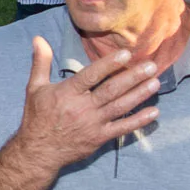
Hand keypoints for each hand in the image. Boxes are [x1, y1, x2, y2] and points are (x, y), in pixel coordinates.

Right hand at [14, 37, 160, 172]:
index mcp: (67, 93)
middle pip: (111, 90)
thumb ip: (40, 62)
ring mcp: (93, 124)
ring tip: (155, 82)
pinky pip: (122, 128)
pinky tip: (153, 112)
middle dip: (133, 77)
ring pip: (120, 106)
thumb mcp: (34, 88)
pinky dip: (139, 120)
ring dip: (139, 94)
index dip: (109, 64)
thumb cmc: (37, 117)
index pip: (91, 76)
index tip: (126, 54)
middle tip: (151, 66)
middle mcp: (82, 108)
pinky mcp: (100, 137)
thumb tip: (38, 38)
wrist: (39, 151)